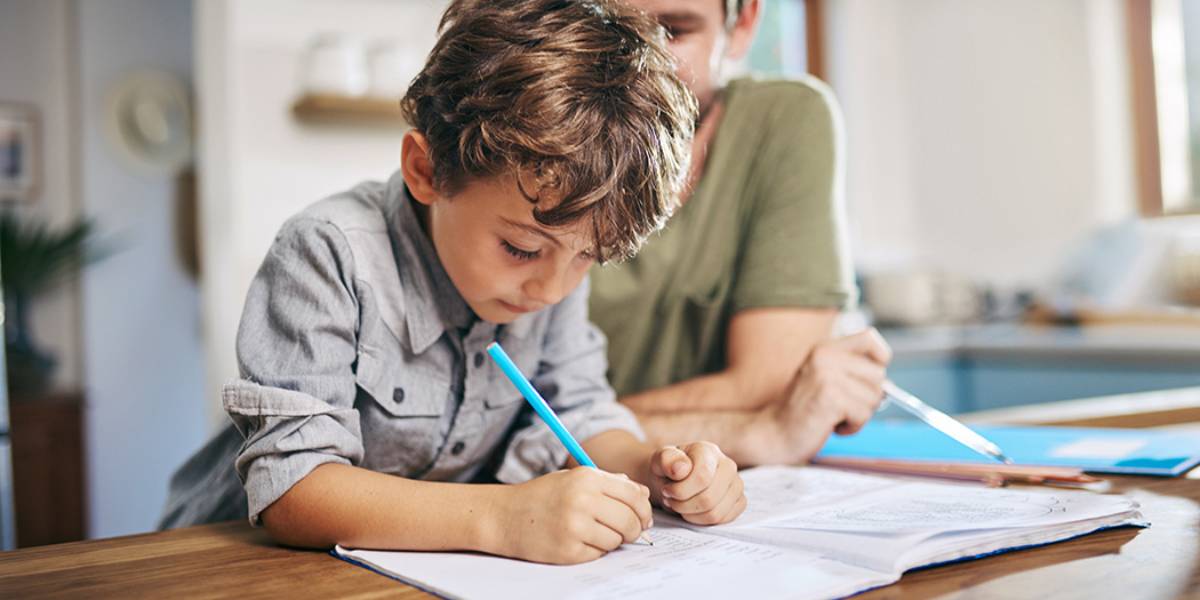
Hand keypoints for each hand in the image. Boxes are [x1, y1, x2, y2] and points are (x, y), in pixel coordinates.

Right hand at [493, 467, 651, 564]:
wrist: (505, 516)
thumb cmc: (543, 496)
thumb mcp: (575, 478)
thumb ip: (610, 483)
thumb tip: (643, 494)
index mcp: (587, 478)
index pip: (634, 496)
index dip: (644, 510)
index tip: (644, 518)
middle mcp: (582, 500)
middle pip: (630, 520)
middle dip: (635, 529)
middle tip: (630, 532)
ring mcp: (574, 527)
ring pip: (616, 539)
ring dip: (613, 540)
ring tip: (595, 532)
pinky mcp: (568, 550)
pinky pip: (599, 554)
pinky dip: (596, 550)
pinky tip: (579, 540)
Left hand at [649, 442, 745, 525]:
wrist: (675, 478)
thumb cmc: (668, 468)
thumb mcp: (659, 460)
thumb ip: (667, 460)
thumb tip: (681, 469)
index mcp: (708, 451)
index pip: (702, 477)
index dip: (680, 491)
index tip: (666, 490)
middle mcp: (728, 465)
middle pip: (709, 498)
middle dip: (683, 505)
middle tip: (671, 501)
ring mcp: (737, 484)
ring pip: (716, 513)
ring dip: (691, 515)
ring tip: (680, 505)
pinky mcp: (740, 500)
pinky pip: (723, 519)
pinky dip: (703, 521)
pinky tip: (692, 511)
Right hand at [745, 328, 892, 464]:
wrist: (774, 434)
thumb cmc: (803, 411)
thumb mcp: (825, 380)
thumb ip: (852, 374)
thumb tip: (888, 386)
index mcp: (824, 348)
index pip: (870, 338)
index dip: (880, 357)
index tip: (869, 378)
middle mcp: (825, 356)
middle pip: (878, 375)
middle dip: (868, 398)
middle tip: (843, 407)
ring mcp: (826, 376)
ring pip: (873, 398)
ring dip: (858, 415)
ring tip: (833, 416)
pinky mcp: (830, 398)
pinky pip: (863, 414)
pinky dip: (852, 427)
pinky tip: (831, 426)